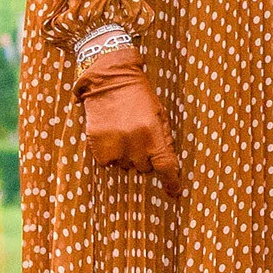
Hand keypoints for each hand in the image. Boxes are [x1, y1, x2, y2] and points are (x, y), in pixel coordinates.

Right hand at [74, 47, 181, 196]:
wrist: (109, 79)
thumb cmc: (139, 96)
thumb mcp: (160, 114)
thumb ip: (164, 140)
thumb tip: (169, 168)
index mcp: (154, 134)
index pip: (166, 167)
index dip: (172, 183)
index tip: (174, 192)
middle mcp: (135, 143)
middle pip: (144, 168)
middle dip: (144, 156)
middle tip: (138, 135)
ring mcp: (115, 145)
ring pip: (124, 165)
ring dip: (125, 154)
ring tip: (123, 131)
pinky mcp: (97, 145)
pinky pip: (107, 162)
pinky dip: (109, 154)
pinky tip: (110, 134)